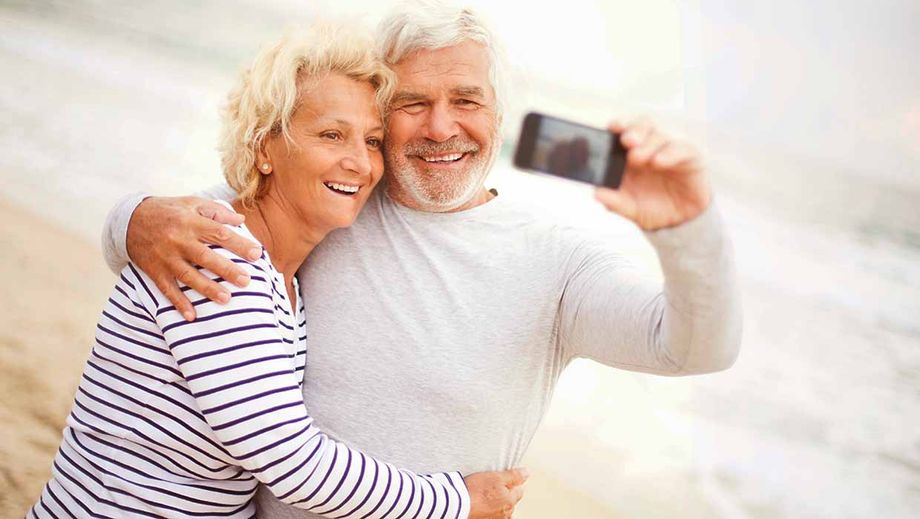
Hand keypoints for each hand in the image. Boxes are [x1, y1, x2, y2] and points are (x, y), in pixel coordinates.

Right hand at [126, 196, 261, 320]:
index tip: (257, 254)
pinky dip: (178, 303)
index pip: (218, 233)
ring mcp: (166, 257)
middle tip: (246, 281)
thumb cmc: (168, 211)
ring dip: (207, 289)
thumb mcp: (191, 203)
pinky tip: (192, 316)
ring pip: (188, 275)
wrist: (128, 219)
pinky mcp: (155, 270)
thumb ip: (216, 211)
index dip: (238, 244)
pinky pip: (167, 289)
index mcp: (190, 221)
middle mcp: (178, 240)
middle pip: (205, 257)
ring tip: (226, 299)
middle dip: (226, 270)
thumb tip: (241, 220)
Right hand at [464, 468, 528, 518]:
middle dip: (506, 495)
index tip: (504, 479)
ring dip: (498, 505)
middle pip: (511, 502)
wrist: (457, 504)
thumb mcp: (495, 476)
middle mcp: (505, 513)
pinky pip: (492, 516)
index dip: (512, 483)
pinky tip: (482, 506)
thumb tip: (527, 473)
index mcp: (510, 501)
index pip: (519, 490)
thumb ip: (513, 475)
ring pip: (502, 511)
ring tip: (486, 497)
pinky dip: (490, 511)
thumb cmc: (475, 490)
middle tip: (492, 487)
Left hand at [595, 119, 710, 230]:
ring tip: (637, 157)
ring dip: (648, 144)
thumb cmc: (654, 208)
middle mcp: (650, 146)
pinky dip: (670, 153)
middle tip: (626, 141)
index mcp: (631, 153)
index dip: (619, 125)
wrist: (683, 221)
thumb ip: (615, 202)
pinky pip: (682, 148)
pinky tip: (658, 162)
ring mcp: (670, 149)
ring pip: (660, 134)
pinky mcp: (691, 156)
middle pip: (642, 125)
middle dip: (633, 129)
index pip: (624, 130)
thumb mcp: (632, 210)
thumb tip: (597, 193)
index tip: (612, 127)